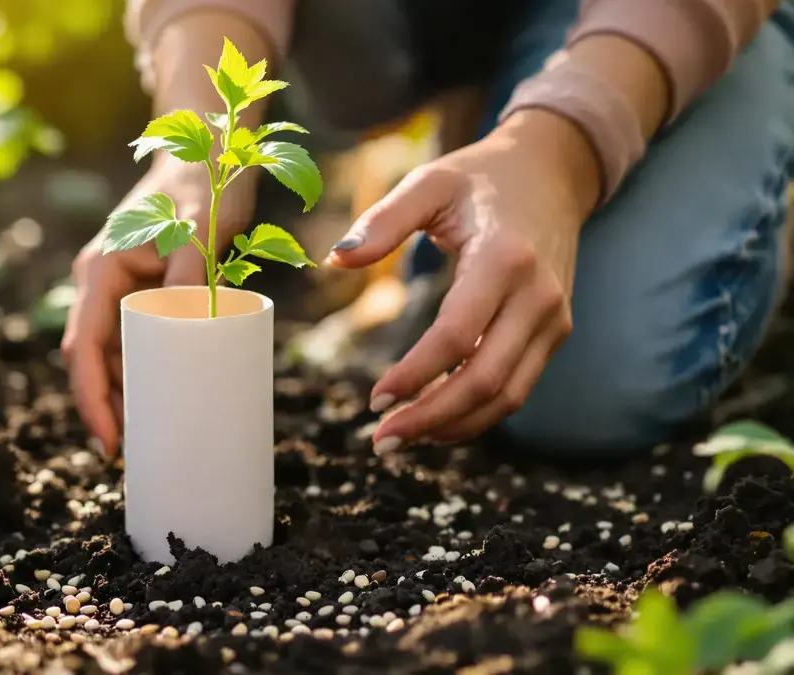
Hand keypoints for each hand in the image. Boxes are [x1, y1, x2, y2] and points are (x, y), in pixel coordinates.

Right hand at [61, 156, 258, 458]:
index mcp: (102, 271)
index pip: (85, 348)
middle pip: (93, 359)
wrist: (213, 150)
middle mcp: (102, 282)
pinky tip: (159, 401)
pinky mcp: (146, 290)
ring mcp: (122, 286)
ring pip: (113, 354)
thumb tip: (188, 319)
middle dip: (106, 408)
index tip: (110, 441)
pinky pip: (135, 340)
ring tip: (147, 440)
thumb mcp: (201, 228)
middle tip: (133, 454)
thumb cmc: (205, 185)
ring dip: (123, 395)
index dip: (92, 399)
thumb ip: (193, 269)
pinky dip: (142, 373)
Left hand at [326, 110, 599, 450]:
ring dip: (454, 426)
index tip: (373, 400)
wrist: (552, 172)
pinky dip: (477, 414)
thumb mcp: (428, 182)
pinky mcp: (555, 332)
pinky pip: (518, 387)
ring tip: (401, 438)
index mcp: (504, 258)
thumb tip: (334, 260)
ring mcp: (553, 318)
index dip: (415, 374)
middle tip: (381, 442)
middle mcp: (538, 295)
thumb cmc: (479, 178)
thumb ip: (382, 221)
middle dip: (431, 418)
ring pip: (508, 396)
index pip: (457, 336)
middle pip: (487, 380)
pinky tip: (434, 420)